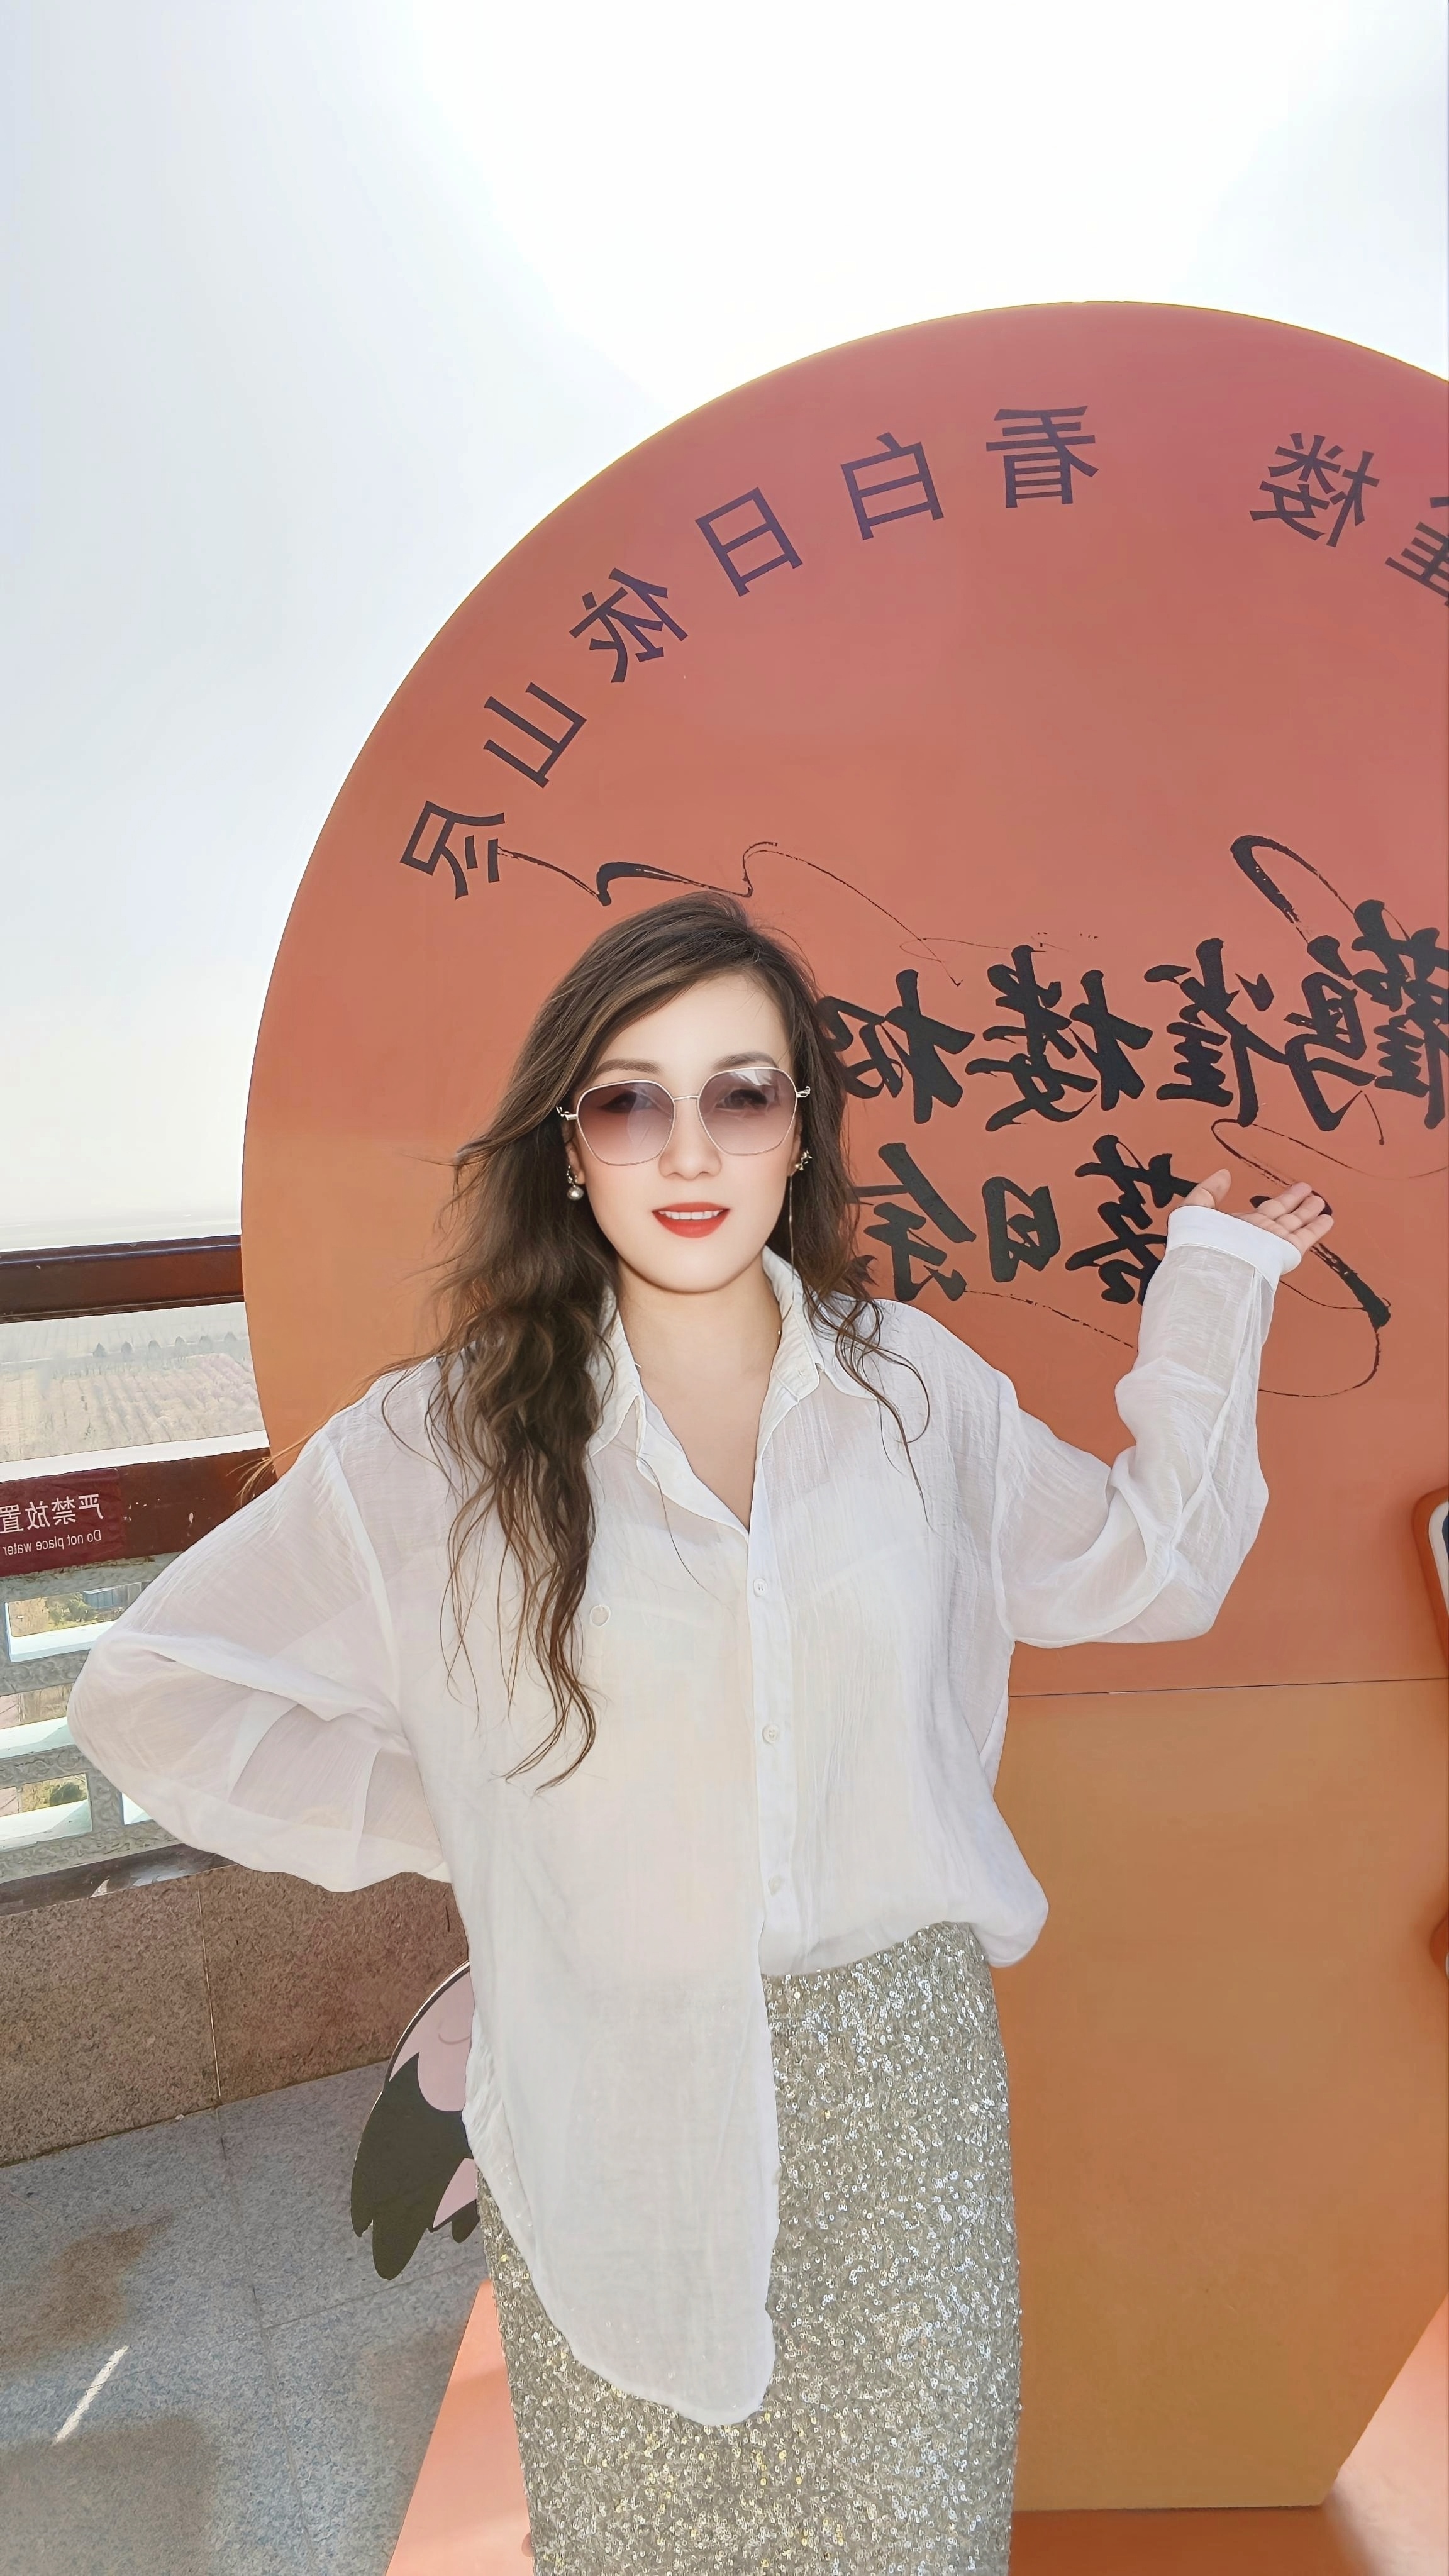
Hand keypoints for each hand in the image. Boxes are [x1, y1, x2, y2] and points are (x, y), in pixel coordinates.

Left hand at [1182, 1168, 1333, 1253]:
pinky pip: (1305, 1237)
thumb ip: (1209, 1191)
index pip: (1265, 1210)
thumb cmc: (1199, 1241)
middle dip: (1296, 1203)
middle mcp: (1260, 1234)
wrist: (1212, 1267)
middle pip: (1283, 1215)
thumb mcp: (1195, 1208)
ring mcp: (1273, 1242)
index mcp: (1241, 1226)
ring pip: (1296, 1223)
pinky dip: (1317, 1228)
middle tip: (1309, 1191)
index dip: (1279, 1200)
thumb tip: (1224, 1174)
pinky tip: (1327, 1219)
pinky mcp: (1285, 1251)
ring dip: (1308, 1212)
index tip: (1290, 1191)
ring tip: (1320, 1201)